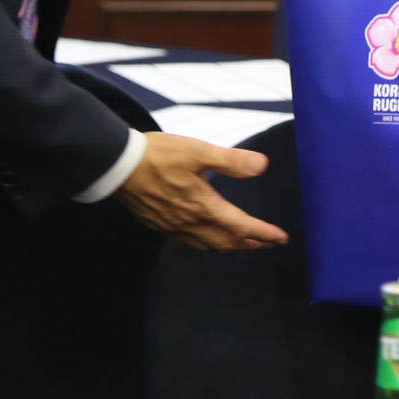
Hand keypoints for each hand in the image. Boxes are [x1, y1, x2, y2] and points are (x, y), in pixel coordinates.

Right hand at [112, 131, 288, 250]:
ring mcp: (173, 228)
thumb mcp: (197, 151)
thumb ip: (230, 161)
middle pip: (227, 242)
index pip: (241, 226)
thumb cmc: (157, 155)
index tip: (281, 237)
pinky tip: (207, 239)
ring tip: (243, 244)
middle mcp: (190, 223)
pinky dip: (207, 246)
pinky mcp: (160, 226)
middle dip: (250, 244)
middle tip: (268, 244)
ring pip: (208, 246)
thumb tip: (262, 166)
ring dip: (230, 247)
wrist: (117, 165)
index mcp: (203, 205)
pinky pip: (189, 244)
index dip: (263, 233)